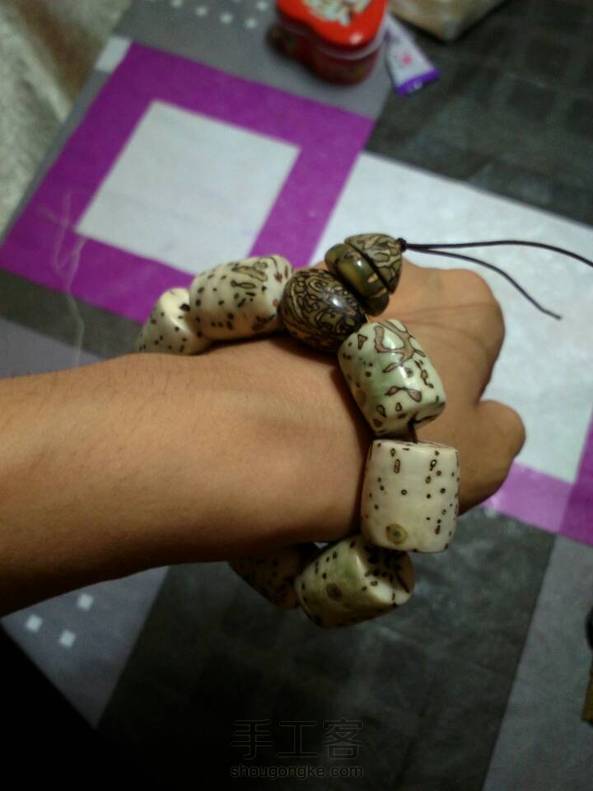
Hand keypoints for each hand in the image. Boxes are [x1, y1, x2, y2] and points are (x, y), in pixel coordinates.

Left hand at [201, 257, 524, 548]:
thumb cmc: (401, 443)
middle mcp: (404, 275)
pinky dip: (298, 360)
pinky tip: (286, 401)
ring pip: (352, 327)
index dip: (453, 388)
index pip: (475, 341)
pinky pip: (301, 332)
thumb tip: (483, 415)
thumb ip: (499, 426)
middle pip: (410, 327)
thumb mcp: (486, 457)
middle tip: (370, 422)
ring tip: (320, 417)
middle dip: (392, 366)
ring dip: (343, 361)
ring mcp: (336, 279)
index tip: (424, 425)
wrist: (277, 435)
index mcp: (467, 303)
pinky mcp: (275, 299)